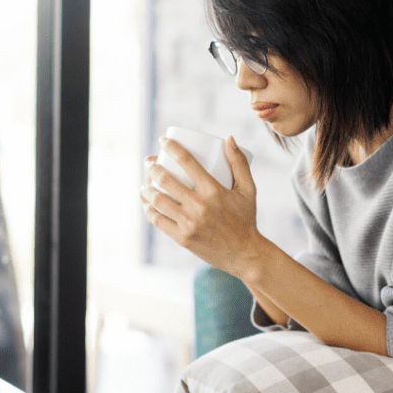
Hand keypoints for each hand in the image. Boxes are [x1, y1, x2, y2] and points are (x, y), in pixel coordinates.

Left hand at [140, 136, 262, 277]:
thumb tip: (229, 138)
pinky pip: (158, 221)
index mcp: (213, 190)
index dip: (171, 147)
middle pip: (165, 180)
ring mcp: (189, 223)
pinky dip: (149, 210)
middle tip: (149, 163)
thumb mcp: (248, 189)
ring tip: (144, 182)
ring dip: (145, 188)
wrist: (244, 254)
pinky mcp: (182, 238)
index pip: (187, 161)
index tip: (162, 141)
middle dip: (151, 167)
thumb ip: (240, 163)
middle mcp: (199, 206)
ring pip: (157, 200)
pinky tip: (147, 203)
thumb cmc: (245, 219)